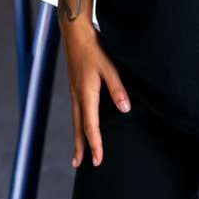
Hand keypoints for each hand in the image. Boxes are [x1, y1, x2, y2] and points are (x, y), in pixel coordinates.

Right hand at [63, 25, 131, 167]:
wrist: (76, 33)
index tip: (97, 161)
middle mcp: (77, 95)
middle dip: (80, 147)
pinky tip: (82, 124)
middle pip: (78, 127)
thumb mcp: (109, 67)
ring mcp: (74, 91)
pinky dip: (78, 123)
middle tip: (79, 165)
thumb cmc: (94, 48)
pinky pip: (76, 110)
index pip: (91, 126)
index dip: (95, 144)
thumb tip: (124, 109)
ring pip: (76, 119)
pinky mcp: (75, 85)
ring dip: (77, 137)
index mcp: (86, 94)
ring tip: (77, 152)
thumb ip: (117, 88)